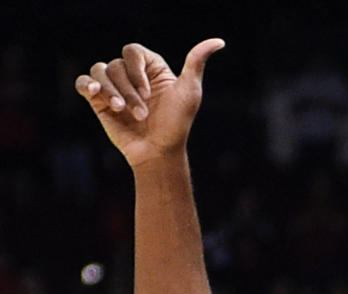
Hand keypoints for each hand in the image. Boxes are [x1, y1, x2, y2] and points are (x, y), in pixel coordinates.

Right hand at [75, 39, 223, 167]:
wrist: (158, 153)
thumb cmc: (176, 125)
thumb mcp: (189, 92)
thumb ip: (197, 63)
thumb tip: (219, 41)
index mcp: (150, 67)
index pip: (132, 51)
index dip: (136, 69)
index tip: (148, 92)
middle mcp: (131, 74)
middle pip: (116, 65)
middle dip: (129, 90)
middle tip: (142, 114)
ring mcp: (114, 87)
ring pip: (100, 72)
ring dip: (111, 92)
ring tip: (122, 111)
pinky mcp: (100, 102)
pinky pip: (84, 83)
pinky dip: (87, 85)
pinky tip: (95, 93)